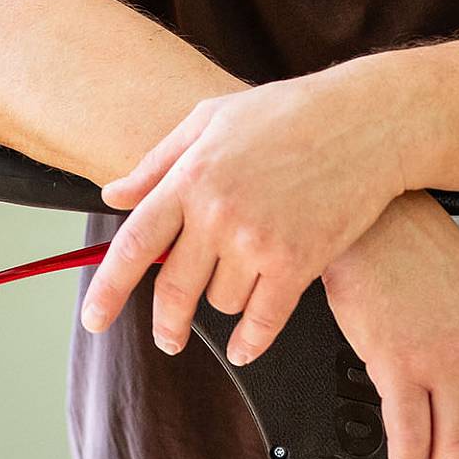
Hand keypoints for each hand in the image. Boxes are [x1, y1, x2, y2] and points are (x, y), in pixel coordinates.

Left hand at [90, 67, 405, 363]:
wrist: (365, 122)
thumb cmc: (286, 113)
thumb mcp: (210, 119)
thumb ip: (157, 162)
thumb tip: (113, 196)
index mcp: (191, 177)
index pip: (135, 244)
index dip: (108, 288)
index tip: (92, 319)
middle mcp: (218, 212)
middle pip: (173, 289)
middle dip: (166, 322)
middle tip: (168, 337)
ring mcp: (259, 239)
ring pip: (221, 301)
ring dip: (223, 302)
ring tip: (242, 278)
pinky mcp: (299, 261)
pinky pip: (264, 320)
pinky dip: (251, 340)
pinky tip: (245, 346)